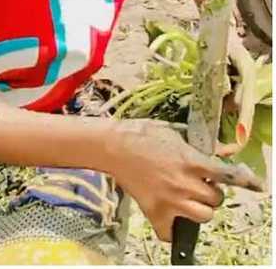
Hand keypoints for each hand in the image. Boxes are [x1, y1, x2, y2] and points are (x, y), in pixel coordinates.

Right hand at [105, 119, 264, 241]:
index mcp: (190, 161)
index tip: (257, 185)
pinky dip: (171, 231)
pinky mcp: (153, 211)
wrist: (110, 146)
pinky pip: (169, 234)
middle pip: (217, 200)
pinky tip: (170, 218)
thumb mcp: (175, 132)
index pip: (228, 175)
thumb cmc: (140, 134)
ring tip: (189, 201)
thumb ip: (203, 145)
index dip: (246, 180)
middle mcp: (183, 183)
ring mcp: (168, 199)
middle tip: (200, 185)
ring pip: (203, 216)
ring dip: (200, 210)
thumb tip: (227, 151)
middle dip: (212, 192)